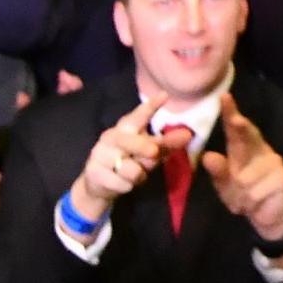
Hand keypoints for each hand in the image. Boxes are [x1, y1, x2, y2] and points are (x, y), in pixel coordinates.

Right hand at [71, 94, 168, 224]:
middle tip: (153, 152)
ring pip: (129, 168)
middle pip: (130, 141)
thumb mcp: (148, 153)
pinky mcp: (94, 172)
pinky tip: (121, 183)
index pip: (139, 116)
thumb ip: (166, 144)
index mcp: (126, 127)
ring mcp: (100, 154)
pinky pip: (121, 183)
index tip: (165, 95)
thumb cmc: (129, 161)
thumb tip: (188, 135)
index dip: (151, 106)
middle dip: (142, 147)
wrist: (100, 183)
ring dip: (138, 175)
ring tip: (134, 175)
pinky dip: (127, 186)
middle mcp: (112, 136)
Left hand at [199, 93, 282, 242]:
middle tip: (236, 120)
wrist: (270, 216)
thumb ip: (218, 173)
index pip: (235, 130)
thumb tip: (208, 156)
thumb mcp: (226, 187)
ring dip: (240, 196)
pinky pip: (256, 192)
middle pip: (248, 137)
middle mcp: (261, 150)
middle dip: (241, 128)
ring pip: (245, 179)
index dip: (230, 113)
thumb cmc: (245, 196)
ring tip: (246, 201)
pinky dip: (251, 203)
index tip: (224, 97)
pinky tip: (257, 204)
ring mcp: (274, 162)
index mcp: (245, 148)